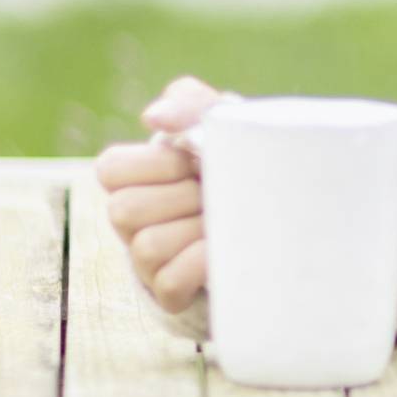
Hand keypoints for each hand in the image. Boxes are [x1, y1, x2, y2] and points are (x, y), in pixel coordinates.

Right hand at [92, 75, 243, 341]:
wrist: (286, 212)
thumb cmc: (240, 162)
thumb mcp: (221, 124)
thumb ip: (189, 103)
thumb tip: (153, 115)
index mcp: (134, 177)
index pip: (110, 169)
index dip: (156, 164)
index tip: (193, 161)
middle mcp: (131, 220)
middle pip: (124, 211)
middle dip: (181, 198)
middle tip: (214, 194)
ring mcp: (146, 260)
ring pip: (147, 246)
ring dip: (196, 231)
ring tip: (225, 221)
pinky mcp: (169, 293)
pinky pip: (170, 281)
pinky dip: (202, 264)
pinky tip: (224, 250)